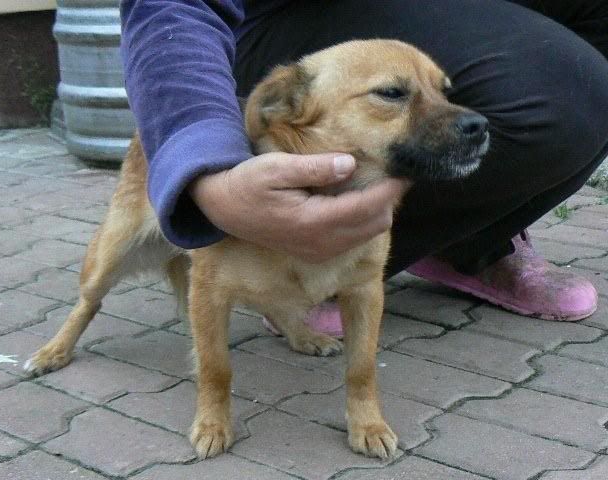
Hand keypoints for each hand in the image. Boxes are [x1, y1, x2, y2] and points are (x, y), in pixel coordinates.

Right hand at [189, 152, 409, 262]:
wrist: (224, 209)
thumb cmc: (247, 183)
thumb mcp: (275, 168)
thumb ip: (314, 168)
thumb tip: (350, 164)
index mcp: (312, 221)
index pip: (366, 207)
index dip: (390, 190)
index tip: (405, 171)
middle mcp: (320, 242)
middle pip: (375, 224)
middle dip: (388, 200)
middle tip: (391, 173)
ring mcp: (319, 251)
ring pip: (367, 233)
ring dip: (378, 210)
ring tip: (376, 183)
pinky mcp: (316, 252)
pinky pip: (354, 239)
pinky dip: (364, 220)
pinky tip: (356, 199)